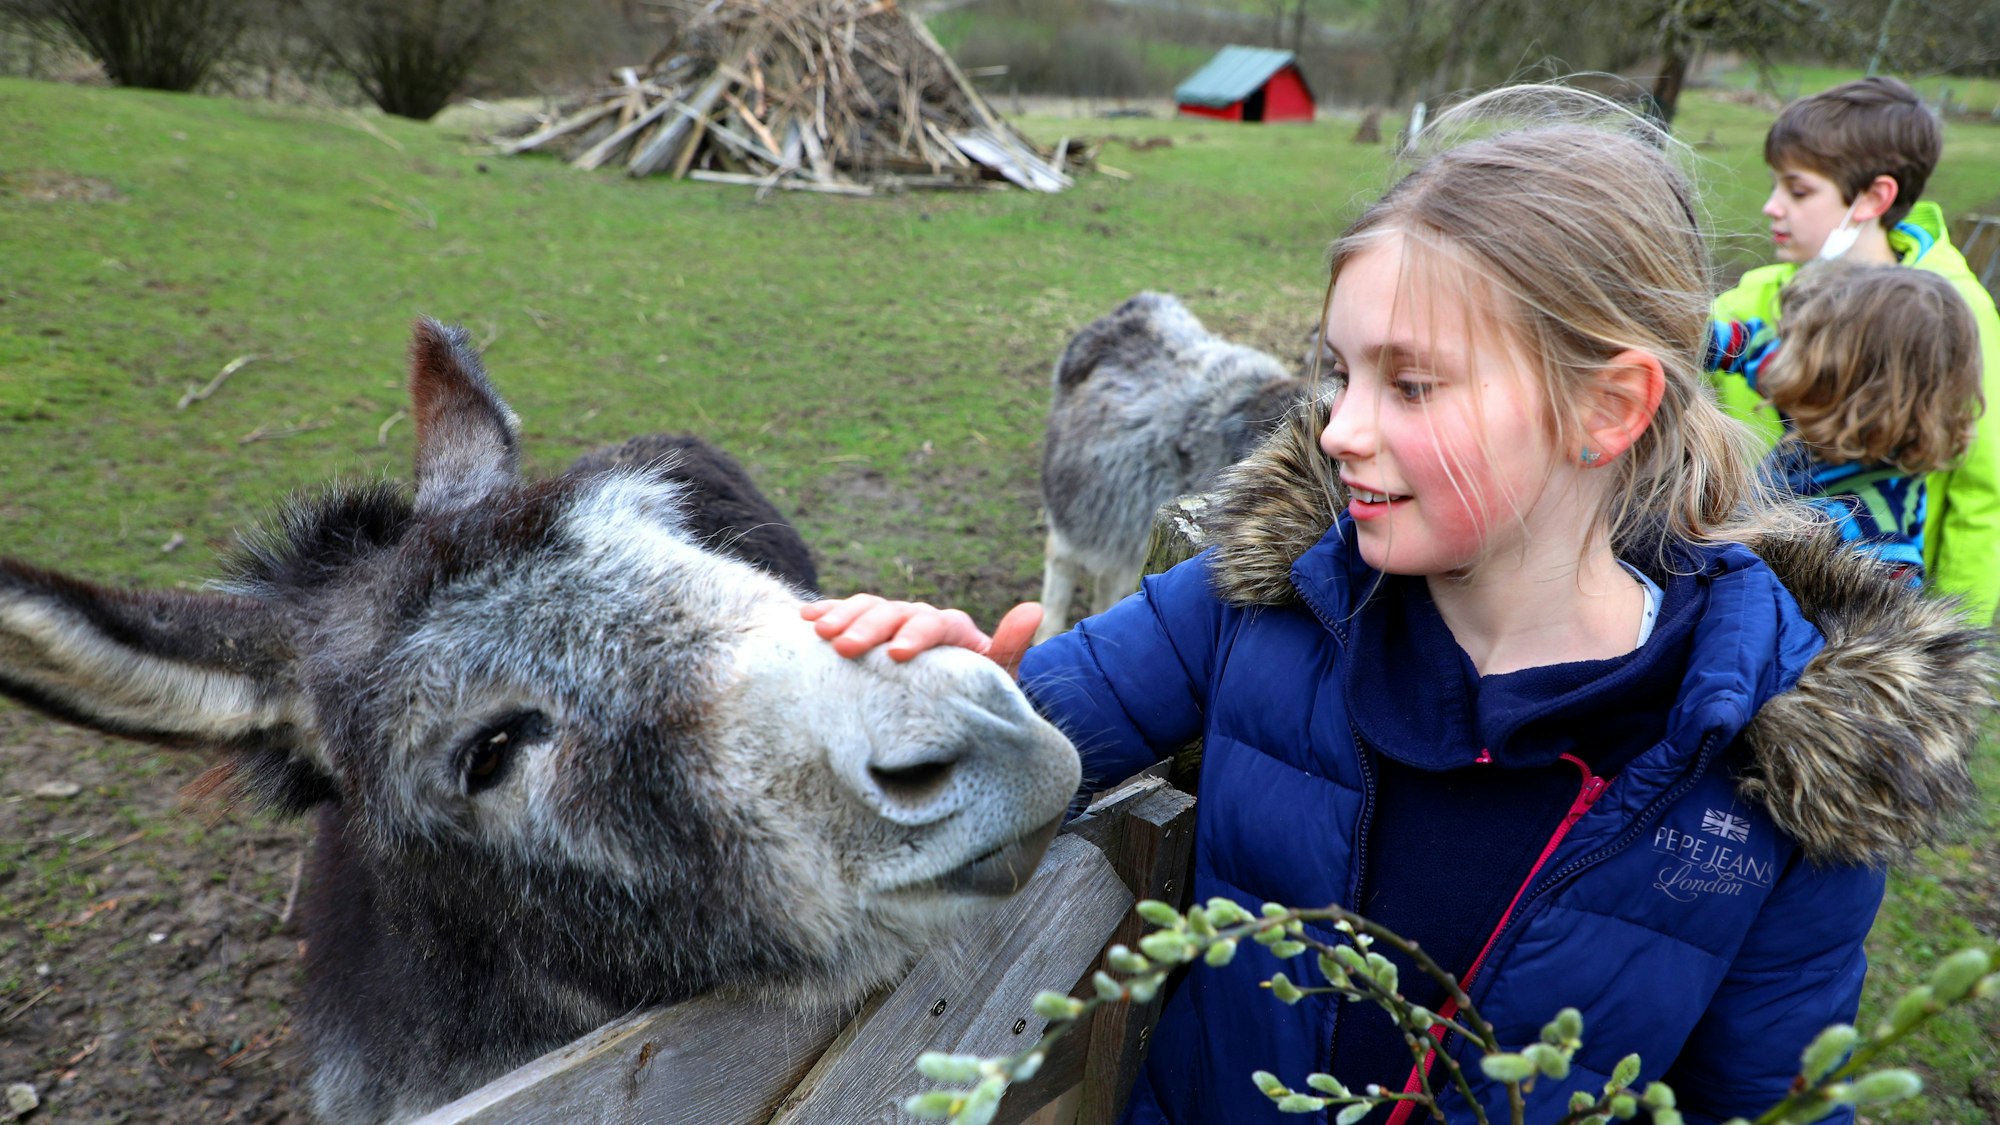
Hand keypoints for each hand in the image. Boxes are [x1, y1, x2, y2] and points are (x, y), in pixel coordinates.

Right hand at [802, 596, 1043, 678]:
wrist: (953, 705)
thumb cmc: (974, 697)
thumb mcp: (995, 680)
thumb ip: (1008, 649)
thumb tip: (1034, 607)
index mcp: (953, 630)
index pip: (936, 623)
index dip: (917, 635)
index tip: (897, 655)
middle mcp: (921, 619)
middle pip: (895, 612)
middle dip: (869, 628)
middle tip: (845, 648)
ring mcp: (892, 623)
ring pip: (867, 608)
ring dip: (843, 616)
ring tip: (820, 632)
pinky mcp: (868, 632)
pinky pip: (846, 615)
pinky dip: (828, 614)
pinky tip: (806, 622)